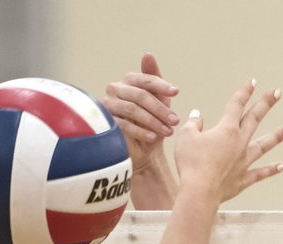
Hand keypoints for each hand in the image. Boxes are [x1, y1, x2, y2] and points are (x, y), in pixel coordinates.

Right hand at [103, 53, 179, 175]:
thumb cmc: (152, 122)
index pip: (145, 79)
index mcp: (129, 81)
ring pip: (133, 110)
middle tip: (175, 121)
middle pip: (140, 95)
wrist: (143, 149)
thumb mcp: (159, 101)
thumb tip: (148, 54)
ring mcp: (108, 105)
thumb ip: (155, 80)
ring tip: (168, 131)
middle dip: (160, 109)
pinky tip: (153, 137)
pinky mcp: (106, 122)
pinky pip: (124, 125)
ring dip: (153, 121)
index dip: (161, 85)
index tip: (176, 92)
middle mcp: (115, 89)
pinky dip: (141, 131)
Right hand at [174, 79, 282, 201]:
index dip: (244, 92)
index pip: (236, 105)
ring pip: (264, 145)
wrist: (199, 192)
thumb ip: (194, 124)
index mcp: (226, 130)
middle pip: (254, 119)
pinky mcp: (243, 178)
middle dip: (266, 104)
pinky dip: (271, 170)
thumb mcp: (186, 137)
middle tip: (277, 93)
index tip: (252, 82)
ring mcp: (244, 161)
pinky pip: (260, 173)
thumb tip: (198, 116)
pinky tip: (281, 166)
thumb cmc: (191, 163)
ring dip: (277, 136)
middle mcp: (239, 143)